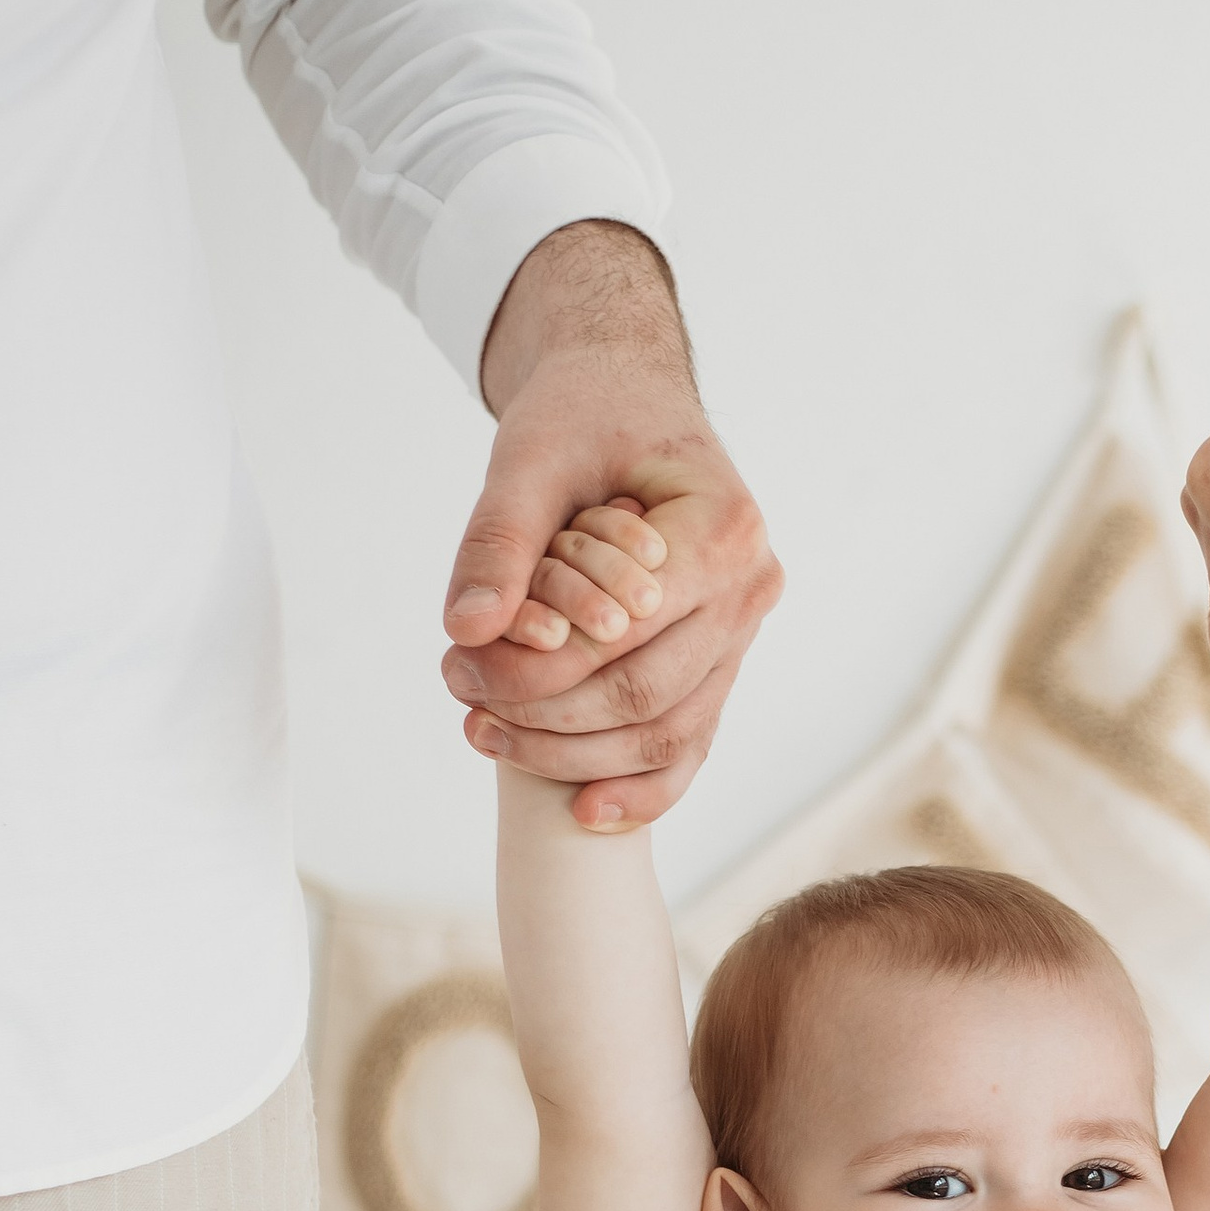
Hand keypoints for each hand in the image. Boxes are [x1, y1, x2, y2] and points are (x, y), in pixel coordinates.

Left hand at [442, 221, 783, 828]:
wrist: (627, 397)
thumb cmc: (584, 414)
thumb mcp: (528, 455)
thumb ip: (498, 539)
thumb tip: (464, 631)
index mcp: (725, 528)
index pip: (630, 633)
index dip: (542, 667)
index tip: (457, 667)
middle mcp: (752, 587)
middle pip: (648, 694)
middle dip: (547, 715)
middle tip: (461, 702)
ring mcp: (743, 632)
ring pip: (668, 732)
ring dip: (574, 754)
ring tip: (486, 735)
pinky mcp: (721, 661)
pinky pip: (690, 744)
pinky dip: (641, 787)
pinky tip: (584, 813)